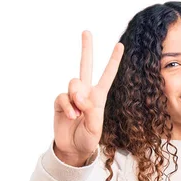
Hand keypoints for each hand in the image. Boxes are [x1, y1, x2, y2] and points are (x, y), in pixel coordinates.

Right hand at [53, 31, 123, 165]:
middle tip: (87, 32)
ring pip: (74, 82)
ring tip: (79, 112)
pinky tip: (71, 116)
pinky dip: (67, 106)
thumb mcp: (95, 127)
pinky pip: (63, 97)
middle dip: (86, 49)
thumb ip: (89, 110)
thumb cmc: (88, 138)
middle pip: (85, 66)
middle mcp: (86, 92)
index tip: (120, 45)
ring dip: (77, 97)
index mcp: (99, 96)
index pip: (107, 75)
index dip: (113, 61)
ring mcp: (72, 96)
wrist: (73, 148)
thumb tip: (79, 97)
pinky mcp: (60, 102)